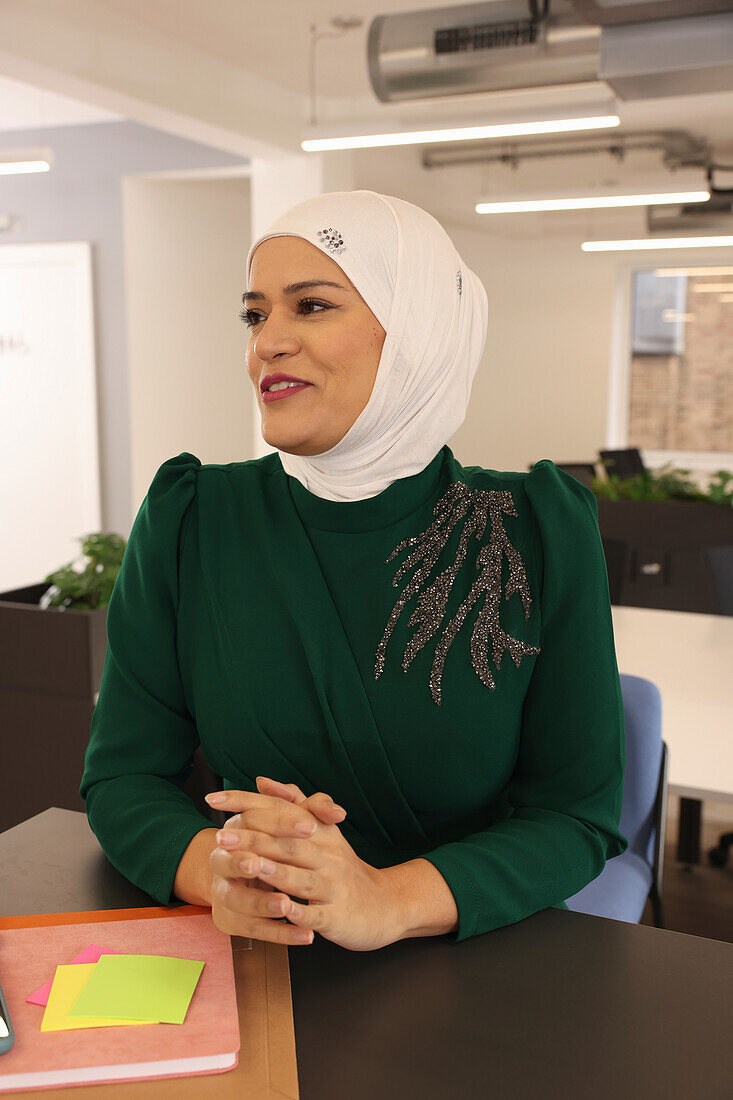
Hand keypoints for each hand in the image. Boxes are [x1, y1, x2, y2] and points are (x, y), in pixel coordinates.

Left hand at [206, 782, 403, 951]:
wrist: (385, 905)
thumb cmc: (343, 867)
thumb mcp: (324, 831)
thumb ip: (293, 804)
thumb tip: (260, 781)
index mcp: (319, 832)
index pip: (280, 811)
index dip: (247, 803)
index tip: (214, 797)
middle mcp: (327, 855)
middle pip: (287, 844)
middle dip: (253, 840)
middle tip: (221, 836)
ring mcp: (333, 887)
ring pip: (301, 879)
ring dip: (274, 873)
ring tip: (248, 866)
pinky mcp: (337, 917)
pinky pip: (317, 916)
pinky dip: (300, 914)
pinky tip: (282, 913)